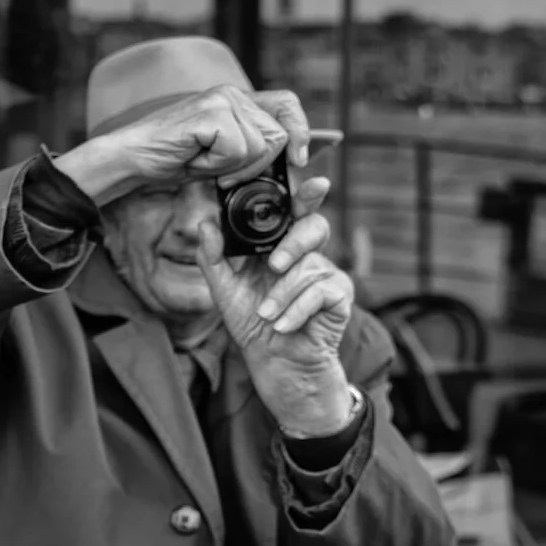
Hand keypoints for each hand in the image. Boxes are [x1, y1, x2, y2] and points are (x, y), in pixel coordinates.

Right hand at [56, 86, 310, 206]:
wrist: (130, 159)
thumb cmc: (170, 160)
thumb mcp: (219, 156)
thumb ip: (250, 150)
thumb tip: (290, 155)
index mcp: (237, 100)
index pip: (287, 105)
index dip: (299, 131)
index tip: (299, 160)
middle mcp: (233, 93)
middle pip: (277, 135)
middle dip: (256, 165)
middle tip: (221, 175)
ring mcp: (222, 99)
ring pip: (259, 146)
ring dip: (232, 168)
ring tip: (201, 162)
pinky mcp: (211, 114)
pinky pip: (237, 151)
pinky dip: (216, 166)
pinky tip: (193, 159)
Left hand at [194, 177, 356, 437]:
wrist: (276, 364)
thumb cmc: (254, 326)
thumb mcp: (225, 292)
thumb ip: (214, 259)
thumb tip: (205, 224)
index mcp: (280, 246)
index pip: (292, 211)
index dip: (302, 193)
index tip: (310, 181)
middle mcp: (305, 254)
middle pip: (313, 226)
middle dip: (293, 243)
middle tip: (274, 265)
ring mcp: (326, 273)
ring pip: (308, 267)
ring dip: (281, 296)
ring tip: (267, 316)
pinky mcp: (341, 295)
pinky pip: (320, 293)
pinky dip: (295, 312)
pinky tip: (283, 327)